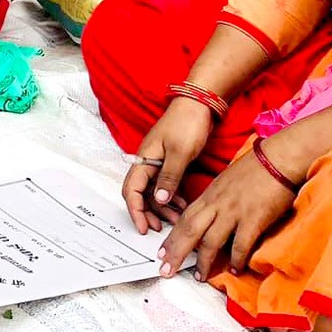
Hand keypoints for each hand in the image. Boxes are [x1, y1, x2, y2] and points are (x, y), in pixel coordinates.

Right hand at [122, 101, 216, 233]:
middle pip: (140, 193)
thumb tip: (158, 200)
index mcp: (144, 159)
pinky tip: (182, 205)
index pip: (131, 190)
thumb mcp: (180, 153)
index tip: (143, 227)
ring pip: (154, 191)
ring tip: (176, 219)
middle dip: (148, 212)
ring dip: (162, 206)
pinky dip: (172, 196)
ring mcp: (158, 161)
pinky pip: (165, 184)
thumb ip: (169, 177)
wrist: (200, 103)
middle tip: (159, 228)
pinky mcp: (170, 161)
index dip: (135, 210)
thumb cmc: (187, 123)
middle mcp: (147, 161)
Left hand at [157, 143, 302, 280]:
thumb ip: (216, 199)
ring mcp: (234, 211)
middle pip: (190, 231)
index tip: (161, 253)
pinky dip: (236, 259)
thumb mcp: (227, 181)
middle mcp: (217, 203)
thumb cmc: (257, 168)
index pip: (184, 218)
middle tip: (165, 270)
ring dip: (203, 261)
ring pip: (211, 240)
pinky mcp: (253, 218)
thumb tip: (211, 216)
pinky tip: (235, 270)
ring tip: (199, 277)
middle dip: (176, 253)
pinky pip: (240, 244)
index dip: (171, 237)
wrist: (280, 158)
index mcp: (210, 195)